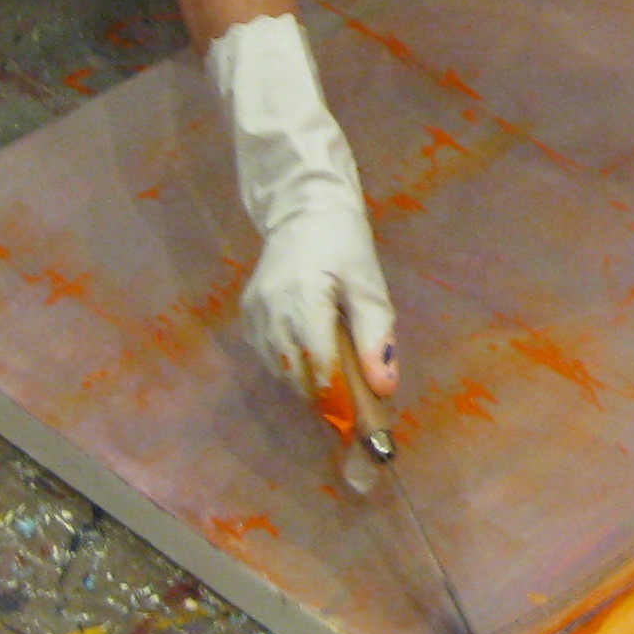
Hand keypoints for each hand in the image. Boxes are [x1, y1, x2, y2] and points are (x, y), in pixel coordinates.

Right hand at [207, 13, 397, 408]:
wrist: (302, 207)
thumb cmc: (344, 242)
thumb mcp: (369, 284)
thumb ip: (376, 336)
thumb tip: (385, 386)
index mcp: (303, 298)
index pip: (318, 365)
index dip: (338, 400)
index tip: (359, 426)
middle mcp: (271, 309)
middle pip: (297, 374)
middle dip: (326, 400)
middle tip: (355, 419)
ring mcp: (255, 312)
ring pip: (280, 370)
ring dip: (309, 387)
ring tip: (339, 396)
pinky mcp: (248, 313)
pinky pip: (269, 356)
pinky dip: (293, 369)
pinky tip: (315, 369)